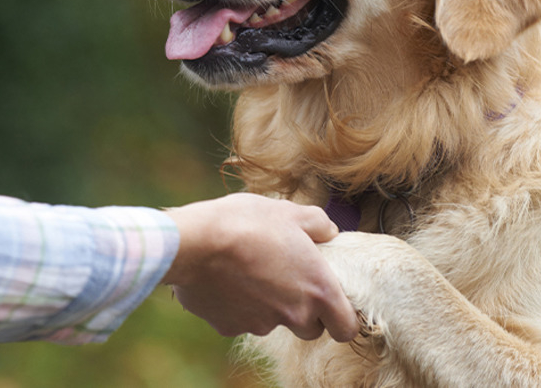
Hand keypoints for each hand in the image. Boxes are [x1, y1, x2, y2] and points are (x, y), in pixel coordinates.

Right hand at [162, 193, 359, 342]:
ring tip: (246, 271)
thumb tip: (328, 231)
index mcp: (318, 290)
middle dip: (303, 312)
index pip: (346, 328)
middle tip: (286, 281)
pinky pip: (237, 320)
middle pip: (310, 329)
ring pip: (271, 322)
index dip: (342, 318)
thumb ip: (319, 224)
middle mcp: (293, 315)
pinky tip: (222, 280)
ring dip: (266, 305)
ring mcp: (259, 325)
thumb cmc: (246, 223)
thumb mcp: (289, 212)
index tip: (331, 304)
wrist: (195, 242)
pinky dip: (234, 306)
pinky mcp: (228, 326)